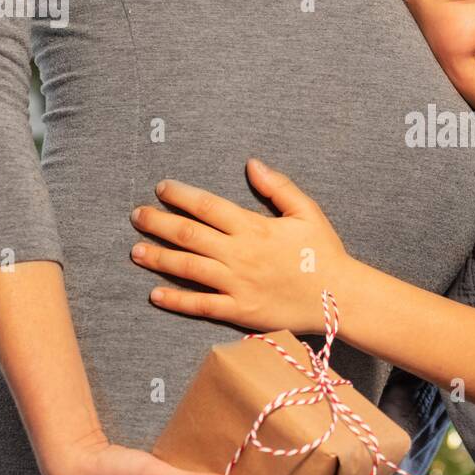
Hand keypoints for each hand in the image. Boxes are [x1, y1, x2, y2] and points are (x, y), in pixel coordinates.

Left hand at [129, 159, 346, 333]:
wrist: (339, 297)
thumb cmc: (324, 253)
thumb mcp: (307, 212)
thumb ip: (278, 186)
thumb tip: (251, 163)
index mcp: (254, 228)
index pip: (208, 206)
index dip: (181, 195)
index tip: (161, 188)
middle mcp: (239, 254)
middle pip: (188, 234)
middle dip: (158, 223)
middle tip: (137, 215)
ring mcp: (237, 284)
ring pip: (188, 268)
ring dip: (159, 258)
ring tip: (136, 251)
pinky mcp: (239, 310)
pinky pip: (201, 305)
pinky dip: (176, 300)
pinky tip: (155, 294)